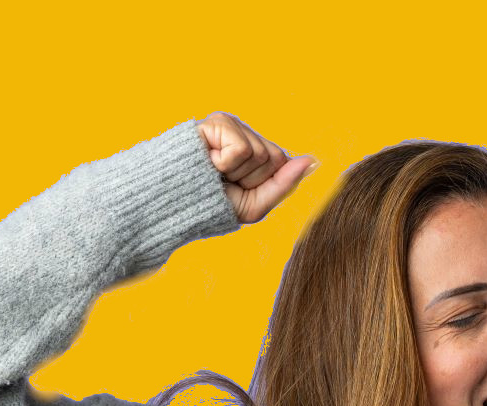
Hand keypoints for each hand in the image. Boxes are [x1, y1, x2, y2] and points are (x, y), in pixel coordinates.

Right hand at [197, 111, 317, 224]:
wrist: (172, 203)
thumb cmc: (210, 203)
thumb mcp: (255, 203)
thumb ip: (285, 183)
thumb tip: (313, 161)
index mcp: (254, 149)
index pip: (282, 162)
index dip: (262, 183)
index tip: (237, 187)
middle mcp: (244, 133)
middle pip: (275, 157)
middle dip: (252, 179)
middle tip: (225, 181)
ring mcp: (231, 125)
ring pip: (261, 154)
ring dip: (237, 174)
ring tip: (214, 173)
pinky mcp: (217, 121)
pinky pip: (243, 149)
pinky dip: (225, 165)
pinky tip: (208, 163)